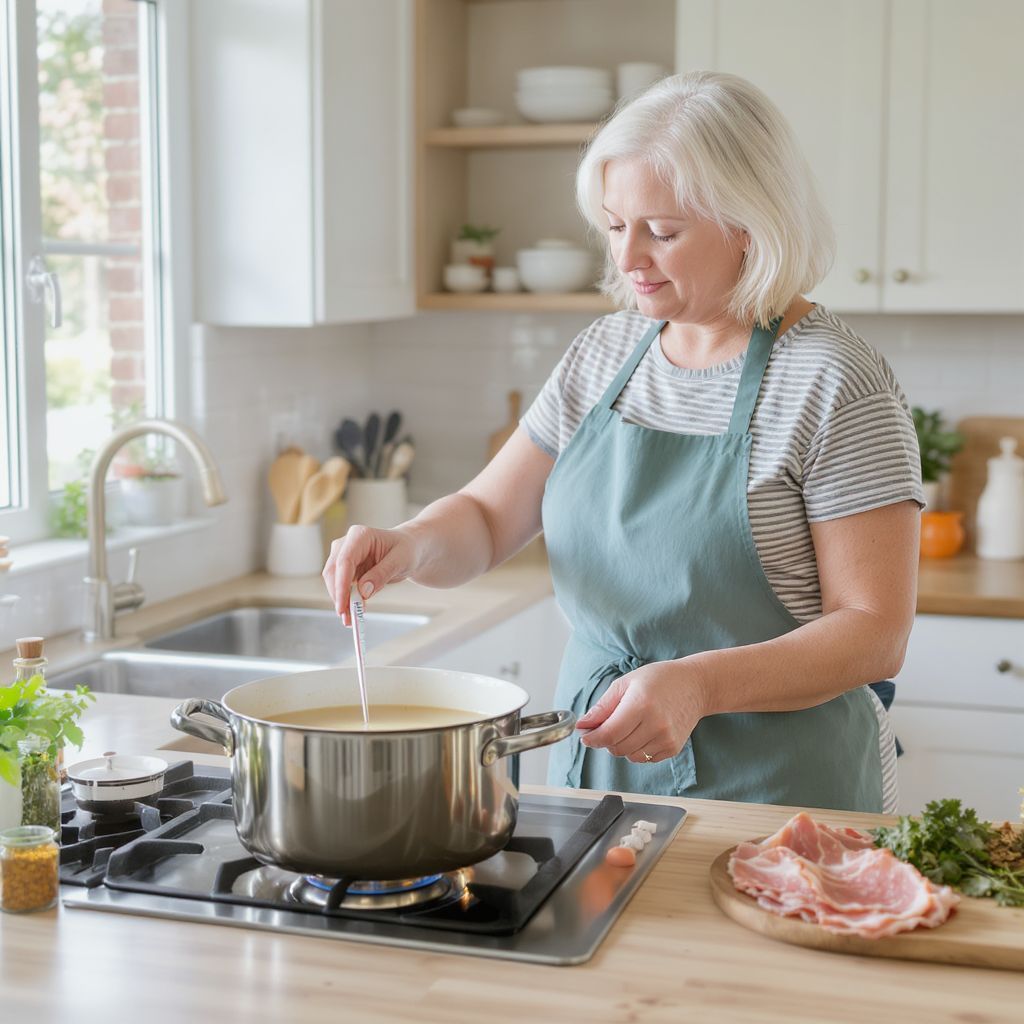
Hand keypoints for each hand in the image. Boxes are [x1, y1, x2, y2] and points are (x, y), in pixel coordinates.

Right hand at [322, 525, 416, 623]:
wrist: (409, 549)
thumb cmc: (406, 549)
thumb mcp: (401, 560)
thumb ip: (382, 574)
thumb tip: (363, 591)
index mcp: (360, 535)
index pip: (344, 560)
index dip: (341, 584)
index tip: (343, 605)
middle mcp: (347, 544)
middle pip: (333, 572)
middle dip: (338, 596)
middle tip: (347, 618)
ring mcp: (344, 556)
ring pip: (334, 582)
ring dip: (341, 602)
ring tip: (351, 620)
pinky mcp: (346, 570)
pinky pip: (342, 588)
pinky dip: (346, 601)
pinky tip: (354, 614)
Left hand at [576, 659, 706, 762]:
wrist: (695, 686)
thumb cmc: (659, 680)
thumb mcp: (626, 683)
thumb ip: (602, 706)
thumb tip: (583, 725)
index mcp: (641, 704)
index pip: (609, 734)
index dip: (593, 738)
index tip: (585, 736)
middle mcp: (656, 724)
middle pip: (617, 748)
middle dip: (605, 740)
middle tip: (607, 726)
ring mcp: (666, 739)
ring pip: (630, 756)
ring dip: (621, 746)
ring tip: (629, 726)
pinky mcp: (673, 748)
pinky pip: (644, 758)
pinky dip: (637, 749)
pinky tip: (643, 731)